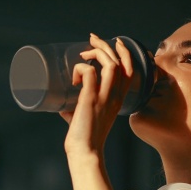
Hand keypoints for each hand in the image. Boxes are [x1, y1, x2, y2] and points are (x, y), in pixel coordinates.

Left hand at [60, 33, 132, 157]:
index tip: (112, 43)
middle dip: (107, 45)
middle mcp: (115, 97)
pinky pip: (89, 71)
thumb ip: (75, 108)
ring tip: (84, 50)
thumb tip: (60, 103)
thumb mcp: (85, 118)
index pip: (130, 71)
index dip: (124, 54)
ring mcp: (104, 97)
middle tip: (92, 38)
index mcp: (118, 100)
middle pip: (121, 62)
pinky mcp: (90, 99)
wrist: (85, 152)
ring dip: (97, 51)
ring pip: (110, 63)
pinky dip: (81, 68)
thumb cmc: (83, 138)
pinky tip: (74, 78)